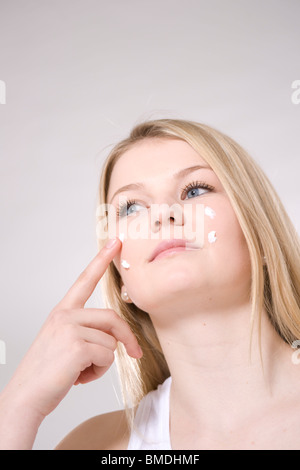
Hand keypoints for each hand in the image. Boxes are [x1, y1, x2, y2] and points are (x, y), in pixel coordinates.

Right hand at [3, 238, 141, 419]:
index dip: (101, 260)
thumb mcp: (64, 343)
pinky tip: (79, 376)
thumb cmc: (47, 372)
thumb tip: (117, 338)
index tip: (115, 242)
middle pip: (112, 318)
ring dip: (103, 362)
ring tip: (81, 370)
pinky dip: (99, 371)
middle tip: (135, 353)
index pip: (85, 280)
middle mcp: (65, 315)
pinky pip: (108, 356)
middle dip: (127, 338)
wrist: (26, 397)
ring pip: (111, 342)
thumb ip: (87, 332)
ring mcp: (70, 329)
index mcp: (62, 312)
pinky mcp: (77, 346)